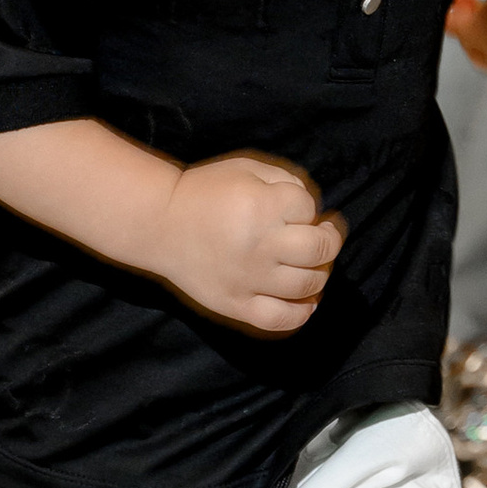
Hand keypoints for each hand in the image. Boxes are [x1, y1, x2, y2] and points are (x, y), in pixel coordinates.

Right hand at [148, 154, 344, 335]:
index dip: (307, 208)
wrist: (159, 224)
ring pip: (308, 285)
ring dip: (320, 273)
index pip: (309, 209)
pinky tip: (306, 299)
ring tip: (310, 265)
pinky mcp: (236, 305)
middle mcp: (259, 245)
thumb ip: (285, 180)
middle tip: (321, 236)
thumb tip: (315, 211)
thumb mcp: (245, 168)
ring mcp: (249, 279)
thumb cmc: (204, 192)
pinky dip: (302, 312)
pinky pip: (282, 319)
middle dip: (328, 240)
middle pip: (319, 250)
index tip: (294, 210)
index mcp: (260, 207)